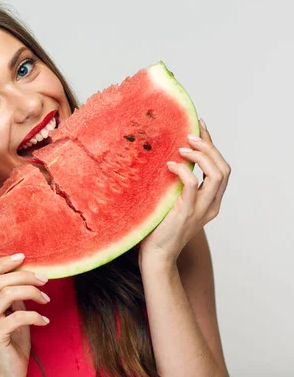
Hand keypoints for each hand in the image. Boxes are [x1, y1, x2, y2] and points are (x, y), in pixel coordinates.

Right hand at [0, 253, 49, 376]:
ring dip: (31, 292)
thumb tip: (25, 277)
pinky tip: (44, 321)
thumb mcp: (12, 317)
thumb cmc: (12, 347)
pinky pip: (18, 315)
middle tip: (43, 279)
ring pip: (6, 293)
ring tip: (46, 299)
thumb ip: (13, 299)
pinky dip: (35, 315)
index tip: (22, 256)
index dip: (2, 263)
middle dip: (24, 275)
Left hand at [138, 119, 230, 265]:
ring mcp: (201, 209)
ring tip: (182, 146)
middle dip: (209, 146)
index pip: (220, 168)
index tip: (201, 126)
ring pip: (216, 174)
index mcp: (210, 201)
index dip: (212, 146)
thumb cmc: (159, 228)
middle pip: (224, 168)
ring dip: (201, 155)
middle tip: (190, 134)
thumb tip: (166, 157)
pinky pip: (193, 185)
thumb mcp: (172, 201)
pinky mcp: (186, 212)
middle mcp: (211, 205)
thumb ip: (176, 184)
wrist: (156, 255)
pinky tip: (170, 165)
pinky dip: (183, 170)